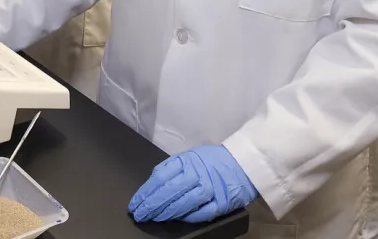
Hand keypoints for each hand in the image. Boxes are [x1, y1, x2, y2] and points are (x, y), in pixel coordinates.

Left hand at [129, 145, 256, 223]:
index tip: (135, 203)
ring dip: (166, 212)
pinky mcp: (221, 202)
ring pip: (183, 202)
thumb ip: (172, 169)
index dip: (145, 192)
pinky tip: (177, 219)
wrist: (242, 164)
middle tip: (139, 214)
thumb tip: (152, 185)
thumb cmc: (212, 161)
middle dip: (151, 205)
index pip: (160, 177)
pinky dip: (189, 217)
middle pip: (169, 191)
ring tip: (154, 218)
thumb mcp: (190, 158)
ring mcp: (210, 188)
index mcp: (187, 161)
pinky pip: (202, 212)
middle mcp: (197, 173)